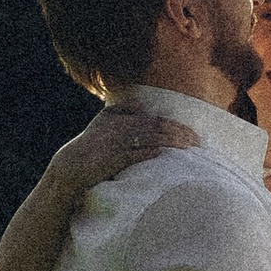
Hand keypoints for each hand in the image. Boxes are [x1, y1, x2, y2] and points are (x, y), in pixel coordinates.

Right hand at [48, 106, 192, 201]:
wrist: (72, 165)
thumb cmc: (91, 144)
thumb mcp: (103, 120)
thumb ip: (123, 109)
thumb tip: (143, 106)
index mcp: (123, 119)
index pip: (157, 120)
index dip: (177, 126)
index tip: (193, 135)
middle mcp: (122, 129)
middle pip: (158, 128)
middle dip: (181, 134)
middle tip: (198, 143)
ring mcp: (119, 144)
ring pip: (151, 140)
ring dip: (171, 143)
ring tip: (188, 148)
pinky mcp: (114, 159)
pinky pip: (136, 154)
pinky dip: (150, 153)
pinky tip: (164, 154)